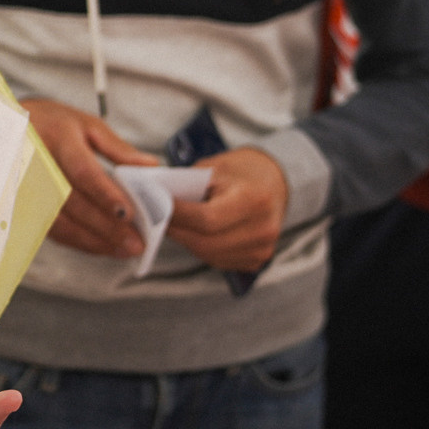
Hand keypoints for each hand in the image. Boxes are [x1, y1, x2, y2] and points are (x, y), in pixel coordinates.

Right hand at [22, 97, 147, 258]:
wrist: (4, 126)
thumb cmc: (51, 123)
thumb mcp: (84, 124)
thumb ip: (117, 148)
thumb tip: (150, 167)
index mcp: (57, 137)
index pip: (83, 171)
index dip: (105, 195)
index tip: (128, 214)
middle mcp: (38, 163)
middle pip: (73, 202)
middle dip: (106, 226)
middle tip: (135, 242)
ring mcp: (25, 187)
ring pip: (59, 222)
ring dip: (93, 240)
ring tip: (122, 249)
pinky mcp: (22, 205)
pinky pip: (51, 229)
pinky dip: (77, 241)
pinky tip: (100, 245)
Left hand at [165, 148, 288, 271]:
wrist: (275, 182)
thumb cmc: (240, 171)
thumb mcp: (216, 168)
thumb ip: (189, 186)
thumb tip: (156, 203)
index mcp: (254, 199)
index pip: (207, 218)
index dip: (177, 215)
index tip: (154, 206)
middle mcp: (263, 228)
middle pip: (205, 242)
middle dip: (176, 230)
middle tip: (154, 218)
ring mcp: (262, 248)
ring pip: (208, 254)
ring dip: (185, 241)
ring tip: (170, 225)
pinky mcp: (257, 260)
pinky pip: (218, 260)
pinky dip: (201, 248)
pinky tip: (193, 234)